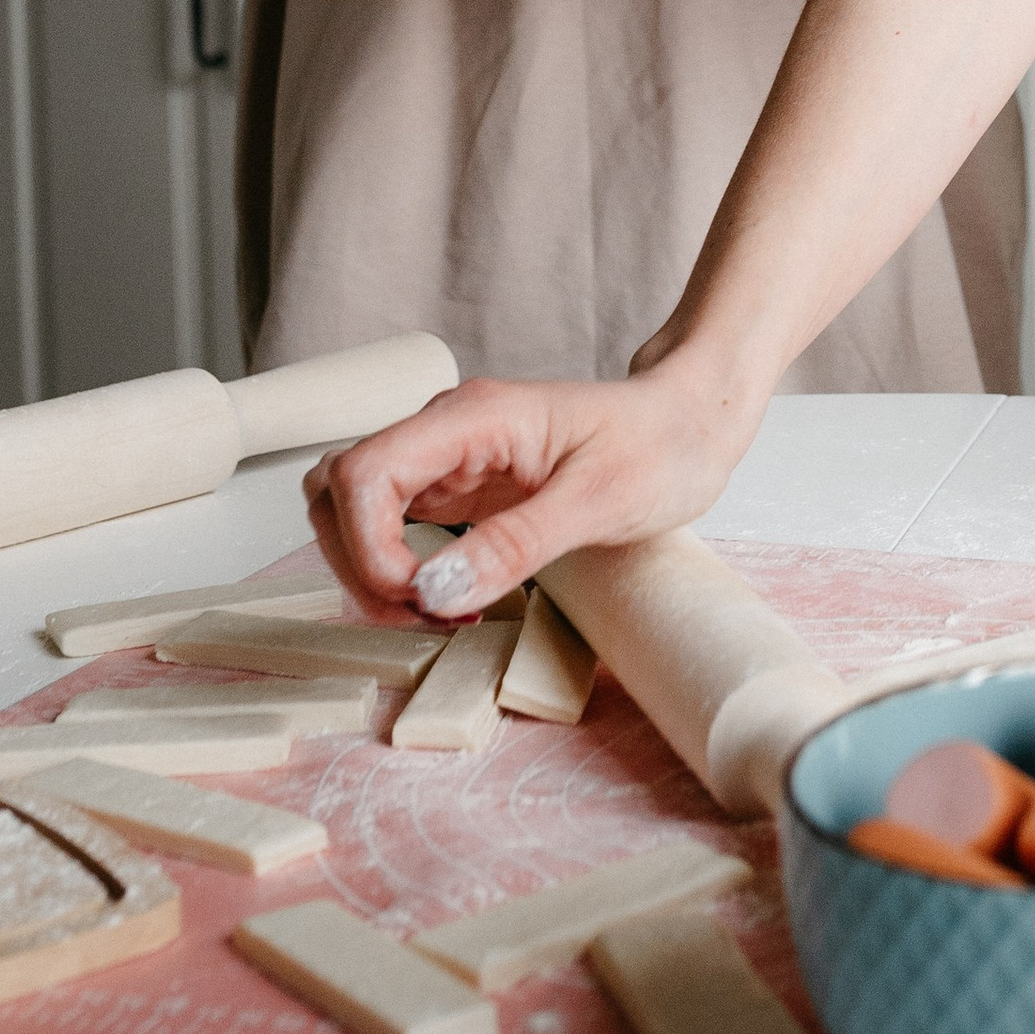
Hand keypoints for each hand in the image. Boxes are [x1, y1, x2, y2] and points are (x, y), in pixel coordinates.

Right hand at [302, 352, 760, 615]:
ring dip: (373, 570)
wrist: (695, 421)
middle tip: (425, 616)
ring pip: (356, 510)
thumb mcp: (601, 500)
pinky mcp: (462, 488)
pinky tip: (452, 599)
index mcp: (471, 417)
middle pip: (339, 490)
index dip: (366, 546)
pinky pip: (395, 527)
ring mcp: (450, 459)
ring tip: (438, 613)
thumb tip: (432, 591)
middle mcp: (447, 431)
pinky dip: (402, 570)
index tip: (418, 597)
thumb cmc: (662, 444)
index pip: (363, 472)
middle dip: (359, 564)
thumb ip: (514, 544)